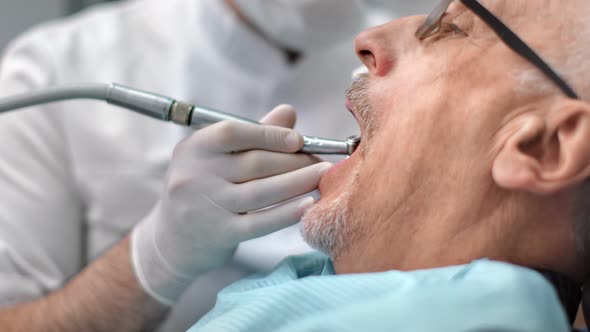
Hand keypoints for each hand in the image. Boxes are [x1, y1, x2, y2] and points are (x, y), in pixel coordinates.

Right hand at [131, 105, 331, 304]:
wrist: (173, 240)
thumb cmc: (204, 188)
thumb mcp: (217, 157)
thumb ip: (252, 134)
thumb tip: (289, 113)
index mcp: (194, 147)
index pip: (233, 133)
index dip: (270, 135)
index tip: (300, 140)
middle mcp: (195, 174)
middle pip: (255, 164)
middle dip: (295, 161)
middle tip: (321, 161)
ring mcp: (205, 206)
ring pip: (262, 192)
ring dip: (299, 183)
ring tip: (323, 177)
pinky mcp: (219, 234)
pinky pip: (260, 222)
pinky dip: (287, 213)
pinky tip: (309, 205)